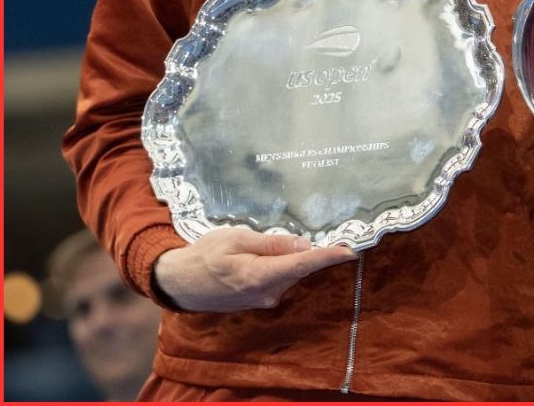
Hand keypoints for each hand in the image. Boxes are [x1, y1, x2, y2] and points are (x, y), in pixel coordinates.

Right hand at [151, 227, 357, 312]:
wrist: (181, 284)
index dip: (328, 257)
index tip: (351, 251)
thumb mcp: (235, 239)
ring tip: (261, 243)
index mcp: (260, 275)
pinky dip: (279, 266)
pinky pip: (278, 279)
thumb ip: (270, 243)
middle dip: (307, 251)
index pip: (303, 264)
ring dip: (288, 258)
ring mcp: (265, 300)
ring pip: (288, 273)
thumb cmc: (204, 256)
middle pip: (299, 268)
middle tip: (309, 232)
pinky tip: (261, 256)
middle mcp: (268, 293)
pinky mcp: (261, 301)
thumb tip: (303, 245)